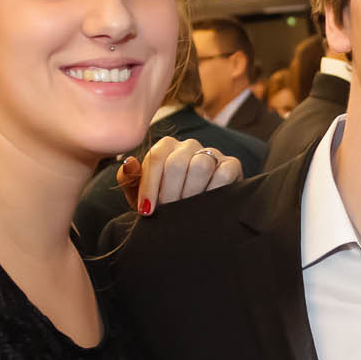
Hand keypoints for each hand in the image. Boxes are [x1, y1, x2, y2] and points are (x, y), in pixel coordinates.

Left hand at [118, 136, 242, 215]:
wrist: (195, 214)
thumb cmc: (165, 202)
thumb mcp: (141, 195)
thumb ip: (130, 180)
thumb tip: (129, 163)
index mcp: (166, 146)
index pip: (155, 159)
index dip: (149, 187)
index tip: (147, 211)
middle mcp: (189, 145)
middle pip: (176, 163)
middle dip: (170, 193)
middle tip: (169, 213)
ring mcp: (211, 153)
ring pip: (200, 166)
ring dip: (191, 193)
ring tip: (186, 211)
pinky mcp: (231, 165)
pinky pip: (224, 173)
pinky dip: (214, 190)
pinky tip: (208, 205)